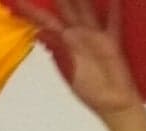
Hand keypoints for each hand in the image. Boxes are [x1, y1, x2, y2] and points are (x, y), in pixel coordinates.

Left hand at [17, 0, 140, 115]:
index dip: (30, 9)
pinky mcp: (111, 42)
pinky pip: (113, 22)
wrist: (114, 105)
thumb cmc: (90, 92)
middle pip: (65, 6)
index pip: (43, 19)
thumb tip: (38, 32)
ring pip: (85, 8)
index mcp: (62, 42)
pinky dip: (114, 8)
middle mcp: (76, 35)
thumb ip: (57, 49)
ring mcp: (94, 36)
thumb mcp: (69, 70)